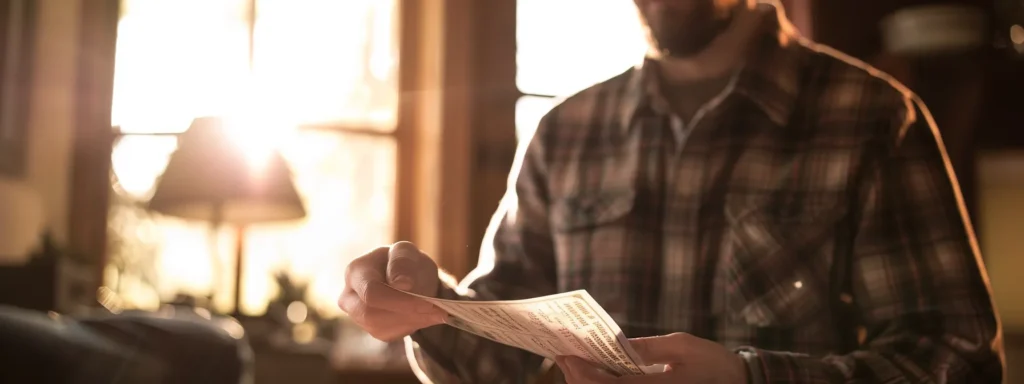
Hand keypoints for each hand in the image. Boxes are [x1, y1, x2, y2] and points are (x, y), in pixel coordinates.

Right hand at [338, 241, 447, 340]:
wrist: (408, 277)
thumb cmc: (403, 261)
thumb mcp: (406, 251)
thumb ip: (402, 261)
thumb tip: (401, 283)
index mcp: (355, 272)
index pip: (371, 292)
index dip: (398, 300)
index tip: (426, 302)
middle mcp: (349, 295)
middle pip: (371, 314)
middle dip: (406, 313)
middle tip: (437, 310)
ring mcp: (357, 315)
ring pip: (381, 327)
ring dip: (412, 321)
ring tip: (435, 312)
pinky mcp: (370, 328)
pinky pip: (388, 334)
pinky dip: (411, 327)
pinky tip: (424, 316)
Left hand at [556, 333, 748, 383]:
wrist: (739, 383)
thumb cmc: (712, 363)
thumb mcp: (681, 346)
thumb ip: (647, 347)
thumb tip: (615, 342)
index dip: (582, 373)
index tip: (566, 356)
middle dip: (579, 379)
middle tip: (563, 359)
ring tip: (575, 366)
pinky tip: (598, 375)